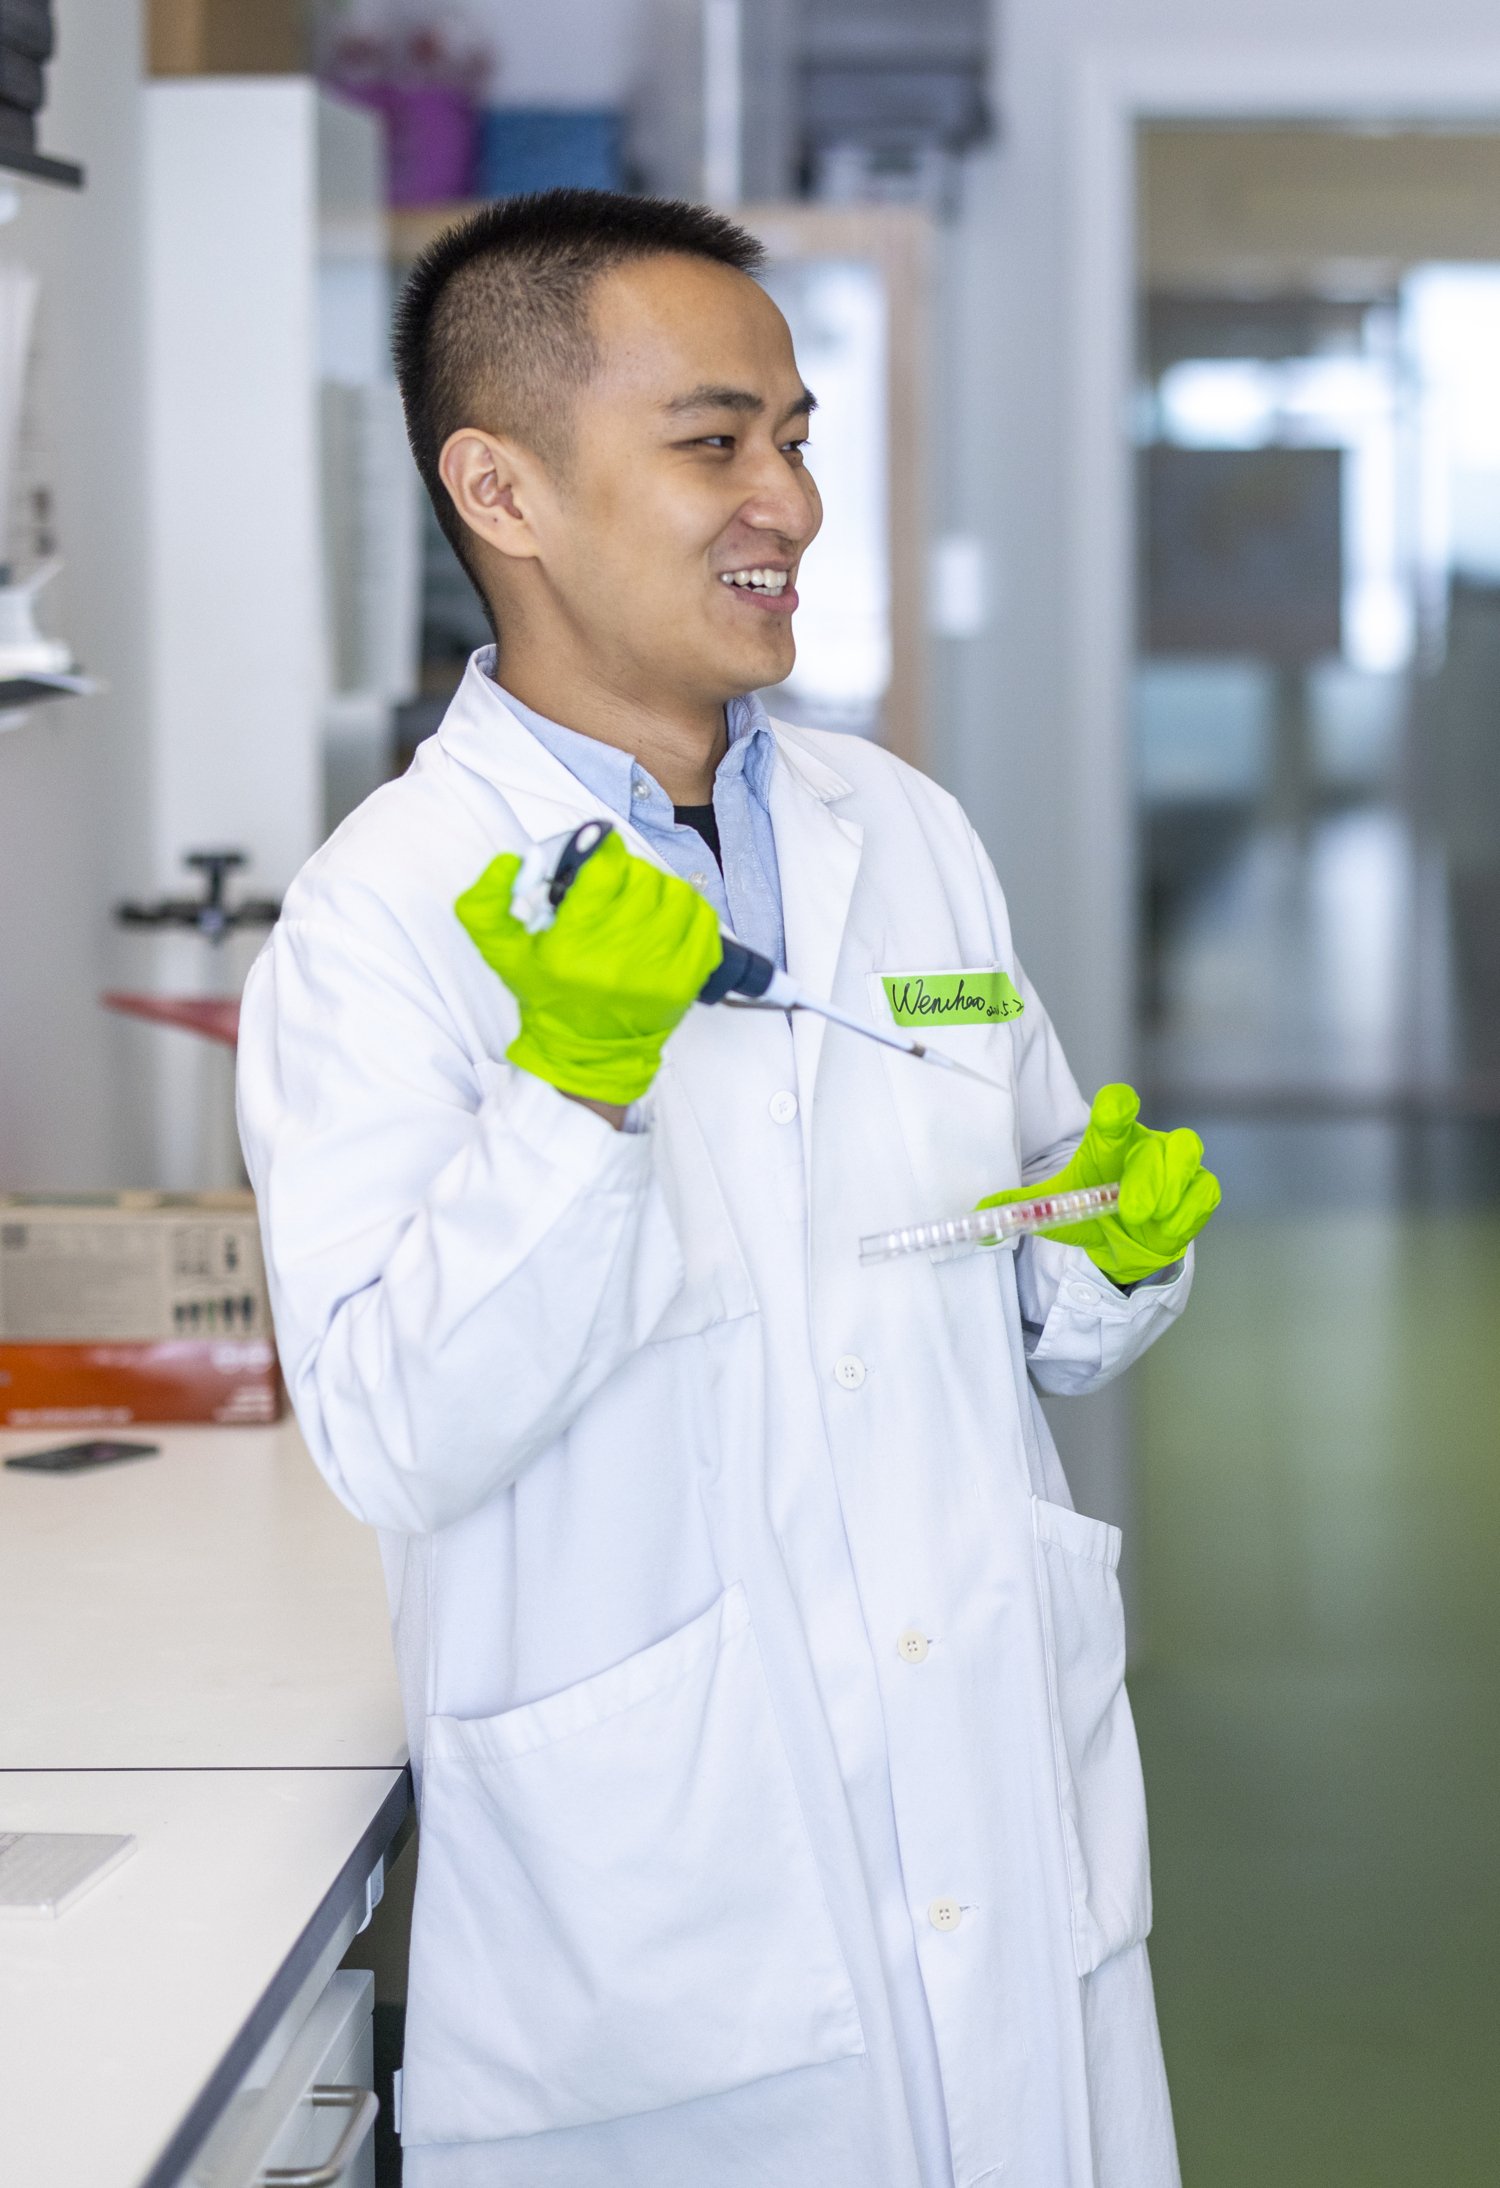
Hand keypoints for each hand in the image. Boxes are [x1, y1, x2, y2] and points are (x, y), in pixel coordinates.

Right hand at [455, 833, 723, 1104]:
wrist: (588, 1051)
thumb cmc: (549, 996)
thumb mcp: (503, 953)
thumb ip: (486, 905)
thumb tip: (510, 862)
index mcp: (573, 946)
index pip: (604, 870)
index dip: (602, 854)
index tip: (598, 859)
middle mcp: (619, 956)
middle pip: (641, 877)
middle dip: (626, 876)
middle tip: (614, 891)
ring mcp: (659, 969)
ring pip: (674, 892)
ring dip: (657, 892)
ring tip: (639, 908)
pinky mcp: (687, 978)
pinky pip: (703, 919)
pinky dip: (687, 913)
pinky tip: (666, 923)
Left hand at [978, 1082, 1219, 1287]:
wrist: (1124, 1242)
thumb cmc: (1089, 1212)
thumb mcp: (1053, 1210)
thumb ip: (1019, 1209)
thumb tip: (981, 1218)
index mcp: (1110, 1141)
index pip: (1116, 1110)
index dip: (1117, 1107)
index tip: (1116, 1110)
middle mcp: (1147, 1145)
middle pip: (1158, 1145)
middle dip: (1148, 1178)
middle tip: (1131, 1209)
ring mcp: (1177, 1165)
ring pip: (1187, 1160)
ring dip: (1170, 1192)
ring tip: (1147, 1219)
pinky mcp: (1199, 1189)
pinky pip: (1204, 1192)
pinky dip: (1187, 1213)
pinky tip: (1168, 1229)